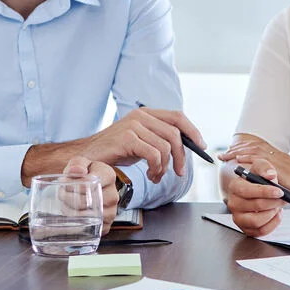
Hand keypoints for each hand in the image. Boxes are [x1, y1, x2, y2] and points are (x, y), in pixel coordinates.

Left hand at [62, 156, 117, 233]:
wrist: (93, 186)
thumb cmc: (85, 174)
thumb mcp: (81, 162)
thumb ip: (77, 163)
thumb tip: (76, 171)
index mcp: (108, 176)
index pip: (89, 183)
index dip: (73, 185)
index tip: (64, 183)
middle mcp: (112, 195)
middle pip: (84, 202)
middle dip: (67, 198)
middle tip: (61, 194)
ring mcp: (111, 211)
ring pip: (85, 217)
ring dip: (70, 212)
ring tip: (66, 204)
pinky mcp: (106, 224)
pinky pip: (90, 229)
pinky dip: (78, 224)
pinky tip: (73, 215)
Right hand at [82, 108, 205, 182]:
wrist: (88, 157)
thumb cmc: (116, 151)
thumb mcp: (142, 142)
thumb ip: (160, 139)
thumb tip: (187, 146)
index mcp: (146, 113)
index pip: (177, 117)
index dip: (192, 131)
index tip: (201, 146)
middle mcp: (140, 115)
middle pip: (175, 134)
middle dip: (182, 157)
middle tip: (179, 172)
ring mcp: (133, 125)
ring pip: (165, 147)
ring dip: (165, 167)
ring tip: (157, 176)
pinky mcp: (127, 138)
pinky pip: (154, 155)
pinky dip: (156, 169)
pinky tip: (150, 175)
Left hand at [219, 136, 289, 203]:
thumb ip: (286, 183)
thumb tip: (277, 189)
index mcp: (285, 162)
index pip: (263, 152)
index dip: (248, 151)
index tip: (235, 153)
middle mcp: (282, 159)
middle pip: (256, 149)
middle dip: (239, 150)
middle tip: (225, 154)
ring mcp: (283, 164)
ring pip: (257, 153)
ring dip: (240, 153)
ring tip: (227, 156)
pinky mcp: (284, 172)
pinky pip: (264, 162)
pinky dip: (250, 160)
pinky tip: (241, 161)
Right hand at [220, 158, 285, 238]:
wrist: (259, 192)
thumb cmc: (259, 180)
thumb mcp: (261, 167)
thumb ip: (265, 167)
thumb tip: (270, 175)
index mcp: (235, 187)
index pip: (247, 191)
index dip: (265, 192)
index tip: (279, 191)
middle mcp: (234, 203)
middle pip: (255, 206)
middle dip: (273, 202)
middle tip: (283, 199)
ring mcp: (238, 218)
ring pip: (257, 221)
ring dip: (272, 213)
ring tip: (277, 206)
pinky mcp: (246, 229)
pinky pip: (261, 231)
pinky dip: (272, 223)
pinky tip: (275, 214)